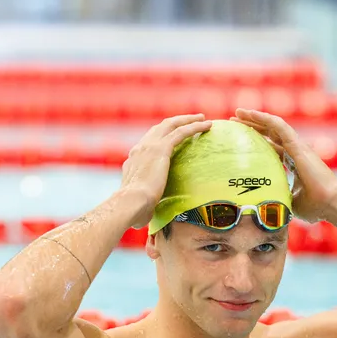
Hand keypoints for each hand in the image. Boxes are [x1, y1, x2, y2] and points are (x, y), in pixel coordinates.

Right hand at [119, 113, 213, 227]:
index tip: (174, 136)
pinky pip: (181, 132)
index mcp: (133, 160)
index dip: (162, 136)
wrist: (130, 203)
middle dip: (176, 121)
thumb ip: (144, 204)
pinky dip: (194, 126)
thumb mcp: (139, 203)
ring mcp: (149, 146)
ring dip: (188, 119)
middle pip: (160, 127)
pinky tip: (206, 126)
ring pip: (171, 125)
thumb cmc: (133, 210)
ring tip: (202, 118)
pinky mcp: (160, 149)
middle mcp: (140, 149)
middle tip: (191, 119)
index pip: (149, 142)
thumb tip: (143, 218)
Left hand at [231, 108, 336, 223]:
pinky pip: (280, 126)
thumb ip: (277, 196)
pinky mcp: (298, 145)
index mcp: (293, 163)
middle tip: (234, 120)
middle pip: (270, 134)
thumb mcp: (289, 200)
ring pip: (273, 126)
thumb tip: (262, 204)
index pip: (271, 147)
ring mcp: (297, 147)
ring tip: (238, 112)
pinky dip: (265, 118)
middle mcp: (295, 152)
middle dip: (253, 126)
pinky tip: (251, 114)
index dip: (256, 141)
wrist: (330, 204)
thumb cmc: (315, 207)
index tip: (238, 139)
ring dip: (256, 117)